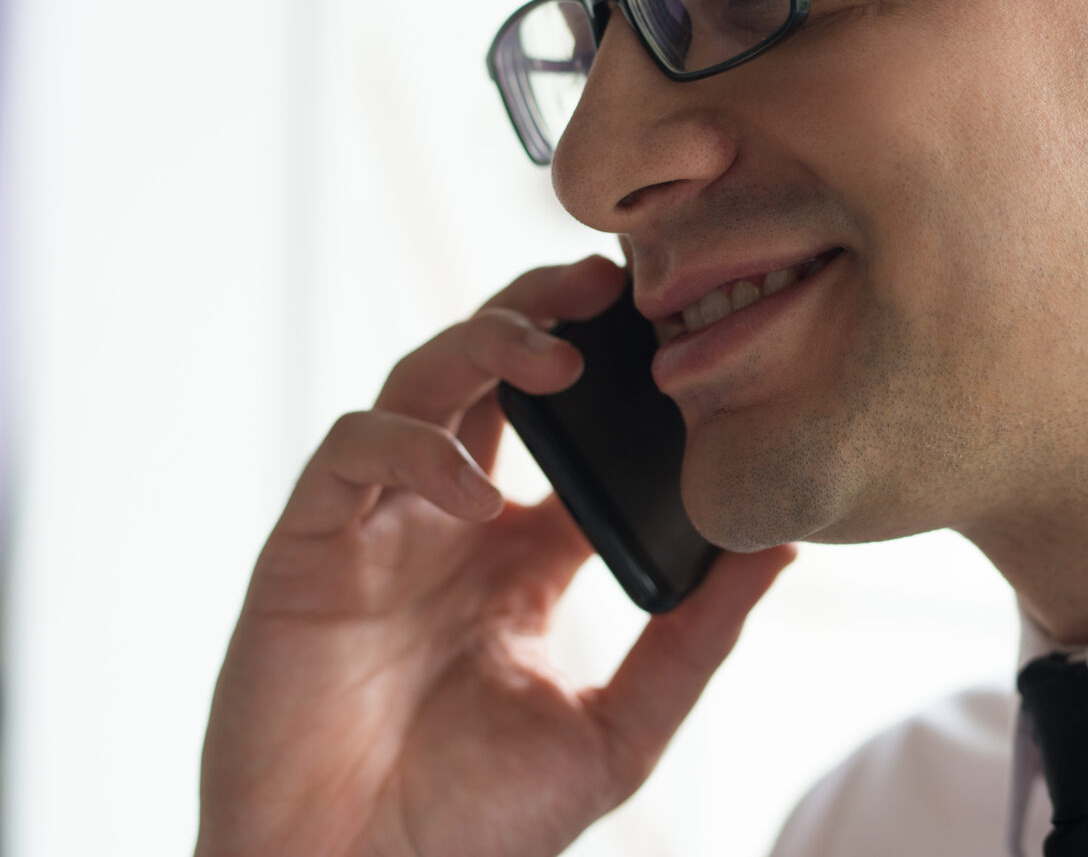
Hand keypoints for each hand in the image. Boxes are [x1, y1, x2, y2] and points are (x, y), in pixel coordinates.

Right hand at [196, 255, 795, 856]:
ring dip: (485, 347)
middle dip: (546, 315)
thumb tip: (777, 546)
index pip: (577, 431)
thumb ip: (693, 639)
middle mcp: (452, 521)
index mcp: (521, 554)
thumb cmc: (475, 827)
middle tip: (614, 285)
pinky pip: (355, 453)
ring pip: (423, 381)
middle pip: (494, 373)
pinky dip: (413, 450)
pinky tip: (474, 492)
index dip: (620, 374)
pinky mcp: (309, 544)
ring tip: (556, 357)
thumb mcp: (614, 732)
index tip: (682, 331)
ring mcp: (381, 526)